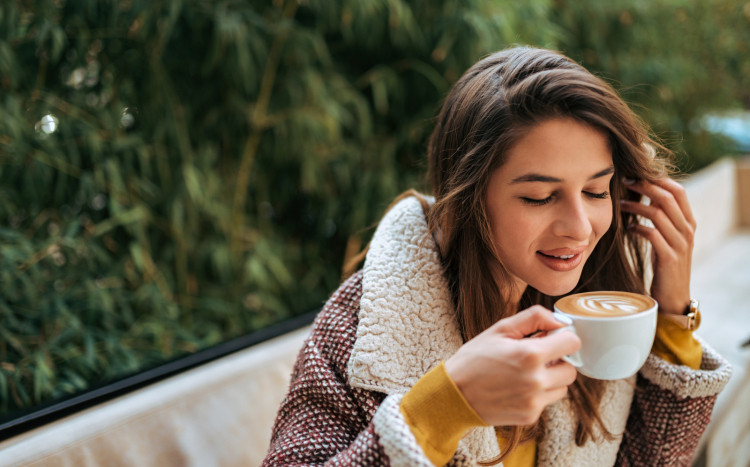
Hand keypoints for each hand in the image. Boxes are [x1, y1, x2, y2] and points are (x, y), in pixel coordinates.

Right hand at [444, 306, 579, 425]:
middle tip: (536, 356)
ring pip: (562, 387)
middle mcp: (536, 381)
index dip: (563, 337)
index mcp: (530, 355)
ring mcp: (534, 401)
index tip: (550, 338)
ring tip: (526, 372)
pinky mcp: (530, 416)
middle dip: (558, 360)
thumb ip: (534, 318)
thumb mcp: (500, 329)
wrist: (453, 394)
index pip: (572, 343)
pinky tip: (516, 387)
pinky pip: (547, 401)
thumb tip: (560, 321)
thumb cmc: (474, 358)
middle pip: (571, 369)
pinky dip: (538, 393)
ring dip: (551, 378)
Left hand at [620, 177, 695, 314]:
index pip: (678, 191)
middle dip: (644, 186)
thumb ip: (663, 219)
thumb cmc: (666, 265)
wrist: (673, 297)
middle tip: (624, 182)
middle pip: (667, 197)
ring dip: (636, 206)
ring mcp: (680, 244)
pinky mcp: (669, 258)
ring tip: (620, 204)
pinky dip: (637, 228)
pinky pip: (652, 234)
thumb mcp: (669, 239)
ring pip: (658, 214)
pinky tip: (627, 228)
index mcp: (689, 223)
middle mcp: (687, 231)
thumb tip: (644, 195)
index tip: (636, 175)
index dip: (657, 179)